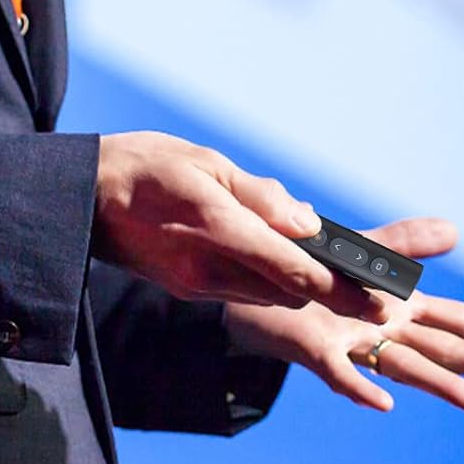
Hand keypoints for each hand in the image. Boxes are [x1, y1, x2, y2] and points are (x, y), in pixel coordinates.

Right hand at [92, 133, 384, 321]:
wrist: (81, 198)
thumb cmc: (144, 166)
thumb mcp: (206, 162)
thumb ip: (262, 197)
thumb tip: (310, 225)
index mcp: (216, 228)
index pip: (294, 270)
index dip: (344, 289)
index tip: (381, 301)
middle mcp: (208, 269)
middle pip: (289, 292)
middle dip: (333, 291)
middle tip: (378, 291)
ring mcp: (197, 285)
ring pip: (270, 296)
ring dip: (302, 285)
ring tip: (336, 267)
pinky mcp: (190, 289)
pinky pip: (245, 291)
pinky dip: (272, 279)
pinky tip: (285, 259)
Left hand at [223, 217, 463, 417]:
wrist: (248, 290)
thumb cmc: (308, 276)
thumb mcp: (360, 252)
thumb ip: (405, 245)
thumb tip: (457, 231)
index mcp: (401, 309)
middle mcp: (385, 333)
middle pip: (449, 351)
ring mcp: (354, 345)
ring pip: (408, 369)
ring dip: (446, 389)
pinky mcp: (314, 350)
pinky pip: (339, 373)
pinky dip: (361, 389)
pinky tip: (383, 405)